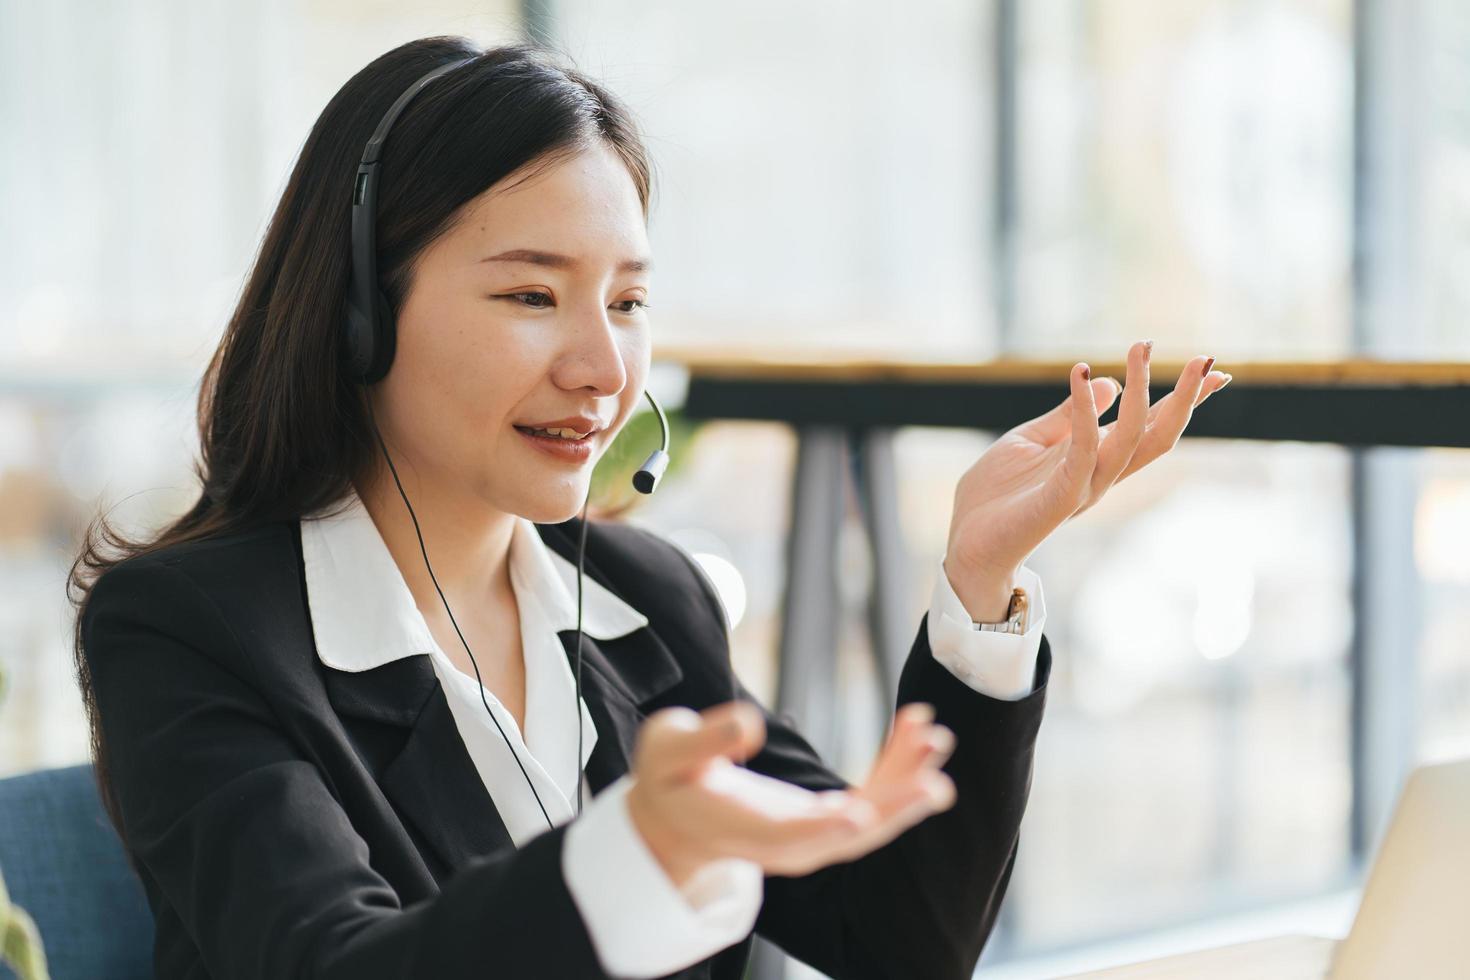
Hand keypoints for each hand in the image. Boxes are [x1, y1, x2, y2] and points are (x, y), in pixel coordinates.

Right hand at [625, 700, 955, 886]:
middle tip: (933, 781)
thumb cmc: (668, 777)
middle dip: (893, 808)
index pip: (792, 836)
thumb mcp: (667, 748)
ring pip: (869, 815)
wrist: (676, 815)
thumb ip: (702, 739)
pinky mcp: (826, 815)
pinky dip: (895, 764)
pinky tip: (915, 725)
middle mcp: (788, 841)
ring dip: (906, 780)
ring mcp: (812, 831)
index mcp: (745, 830)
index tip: (861, 816)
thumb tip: (747, 726)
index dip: (826, 828)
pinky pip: (869, 795)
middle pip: (848, 835)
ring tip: (935, 737)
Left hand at [943, 342, 1231, 614]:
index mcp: (1097, 461)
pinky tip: (1086, 377)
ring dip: (1142, 392)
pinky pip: (1083, 449)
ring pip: (1131, 440)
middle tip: (1206, 359)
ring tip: (1143, 349)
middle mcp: (1100, 476)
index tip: (1214, 368)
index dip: (1184, 400)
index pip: (1150, 427)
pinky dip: (1086, 411)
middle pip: (1158, 437)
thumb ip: (1067, 415)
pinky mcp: (1061, 498)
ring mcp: (1085, 488)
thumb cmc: (997, 495)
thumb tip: (1109, 381)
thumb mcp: (1032, 440)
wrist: (967, 542)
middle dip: (1186, 399)